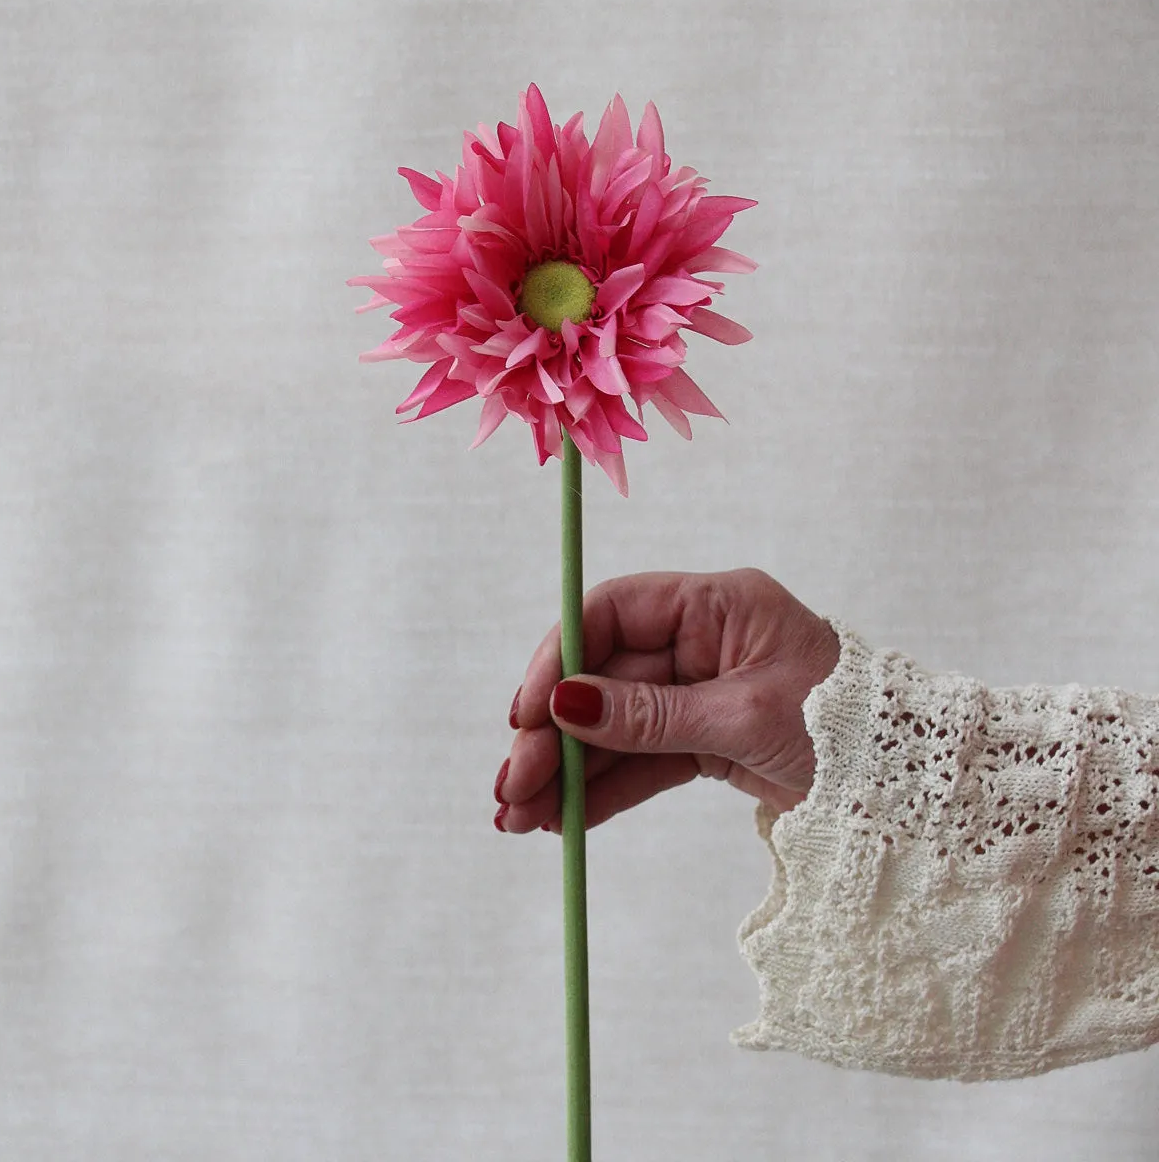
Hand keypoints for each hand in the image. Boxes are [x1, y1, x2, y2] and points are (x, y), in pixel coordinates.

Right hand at [493, 569, 839, 831]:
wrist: (912, 787)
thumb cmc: (849, 729)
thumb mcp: (744, 717)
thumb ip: (649, 714)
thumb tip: (565, 705)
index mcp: (716, 605)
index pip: (613, 612)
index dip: (559, 658)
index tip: (526, 714)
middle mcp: (700, 641)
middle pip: (602, 677)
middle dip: (553, 732)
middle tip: (512, 787)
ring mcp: (699, 692)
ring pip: (614, 726)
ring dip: (567, 770)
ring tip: (520, 817)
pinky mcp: (706, 739)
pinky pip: (642, 761)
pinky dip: (604, 789)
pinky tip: (564, 818)